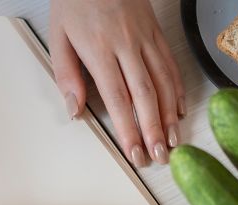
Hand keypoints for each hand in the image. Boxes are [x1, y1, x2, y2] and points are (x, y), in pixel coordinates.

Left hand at [49, 0, 184, 167]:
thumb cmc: (75, 1)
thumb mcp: (58, 36)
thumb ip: (66, 75)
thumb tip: (74, 110)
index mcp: (99, 49)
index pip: (117, 98)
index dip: (128, 128)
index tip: (134, 152)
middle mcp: (126, 45)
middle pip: (144, 95)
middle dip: (152, 130)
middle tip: (158, 157)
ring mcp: (145, 39)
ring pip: (163, 82)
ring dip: (168, 116)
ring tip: (172, 142)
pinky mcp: (157, 33)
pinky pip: (171, 65)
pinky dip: (177, 90)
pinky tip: (179, 110)